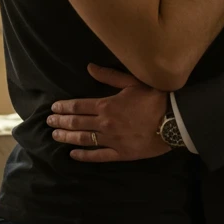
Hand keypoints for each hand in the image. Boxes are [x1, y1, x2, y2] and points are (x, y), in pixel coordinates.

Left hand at [46, 64, 171, 162]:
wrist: (174, 120)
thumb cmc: (154, 99)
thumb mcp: (132, 82)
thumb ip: (109, 76)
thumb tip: (89, 67)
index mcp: (106, 105)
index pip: (78, 106)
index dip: (63, 107)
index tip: (53, 107)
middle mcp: (104, 124)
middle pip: (76, 123)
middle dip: (60, 121)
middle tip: (49, 122)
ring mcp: (111, 140)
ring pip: (83, 139)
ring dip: (67, 137)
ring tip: (55, 135)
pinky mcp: (121, 153)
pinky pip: (98, 156)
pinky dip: (84, 156)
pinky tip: (73, 155)